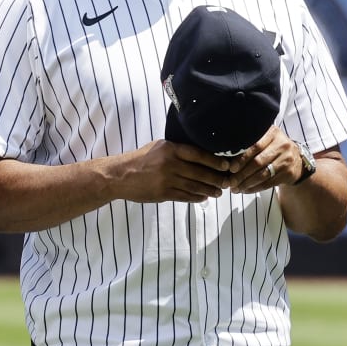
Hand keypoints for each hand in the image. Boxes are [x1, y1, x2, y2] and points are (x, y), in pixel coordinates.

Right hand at [116, 141, 231, 204]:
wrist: (119, 176)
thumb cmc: (140, 159)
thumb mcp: (158, 147)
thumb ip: (176, 150)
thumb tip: (200, 155)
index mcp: (170, 149)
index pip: (198, 154)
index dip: (214, 161)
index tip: (226, 165)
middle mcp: (170, 164)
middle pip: (199, 172)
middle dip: (216, 179)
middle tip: (227, 182)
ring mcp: (166, 180)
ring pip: (194, 186)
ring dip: (209, 190)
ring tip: (218, 192)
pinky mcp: (163, 193)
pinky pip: (185, 196)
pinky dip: (196, 197)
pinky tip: (204, 197)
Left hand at [224, 126, 300, 194]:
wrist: (296, 159)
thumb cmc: (273, 149)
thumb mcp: (265, 139)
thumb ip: (249, 143)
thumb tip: (225, 155)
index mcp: (272, 133)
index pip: (255, 146)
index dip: (241, 158)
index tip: (231, 168)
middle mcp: (282, 144)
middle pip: (258, 161)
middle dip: (242, 174)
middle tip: (230, 181)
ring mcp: (287, 159)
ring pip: (263, 174)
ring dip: (247, 183)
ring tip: (235, 188)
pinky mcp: (288, 173)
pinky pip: (268, 183)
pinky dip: (255, 188)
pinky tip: (246, 190)